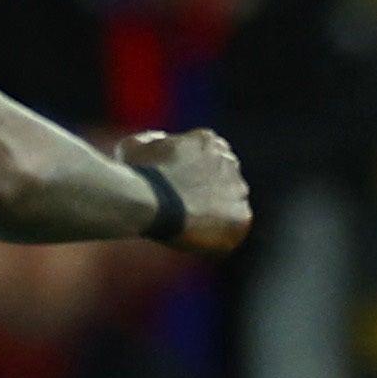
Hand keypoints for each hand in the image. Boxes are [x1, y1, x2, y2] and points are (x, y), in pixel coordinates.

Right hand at [121, 129, 253, 254]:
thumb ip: (152, 141)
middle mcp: (229, 161)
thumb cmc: (138, 175)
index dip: (198, 171)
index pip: (211, 154)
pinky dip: (222, 234)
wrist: (149, 201)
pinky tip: (200, 237)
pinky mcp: (241, 216)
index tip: (185, 185)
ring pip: (234, 201)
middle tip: (190, 206)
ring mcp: (238, 189)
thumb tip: (161, 141)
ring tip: (193, 223)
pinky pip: (237, 227)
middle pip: (226, 176)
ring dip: (218, 211)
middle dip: (212, 189)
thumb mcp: (134, 147)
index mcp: (207, 141)